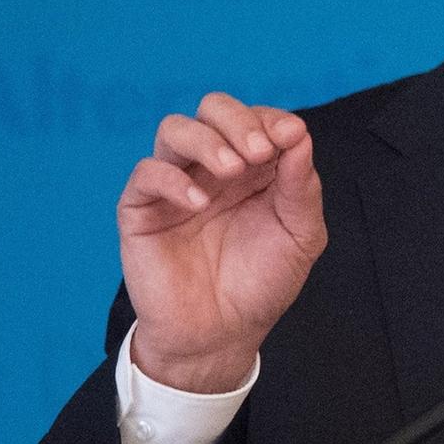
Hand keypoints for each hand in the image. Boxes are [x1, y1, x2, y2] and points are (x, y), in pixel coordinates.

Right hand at [116, 92, 326, 392]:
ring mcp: (176, 185)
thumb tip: (297, 133)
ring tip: (231, 169)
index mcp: (253, 168)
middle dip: (238, 120)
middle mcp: (212, 168)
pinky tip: (199, 201)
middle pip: (212, 109)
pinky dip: (173, 179)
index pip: (255, 119)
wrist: (222, 335)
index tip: (289, 139)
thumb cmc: (261, 284)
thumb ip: (301, 185)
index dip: (271, 120)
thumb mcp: (299, 234)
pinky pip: (147, 174)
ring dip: (206, 140)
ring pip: (174, 130)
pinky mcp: (142, 210)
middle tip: (259, 152)